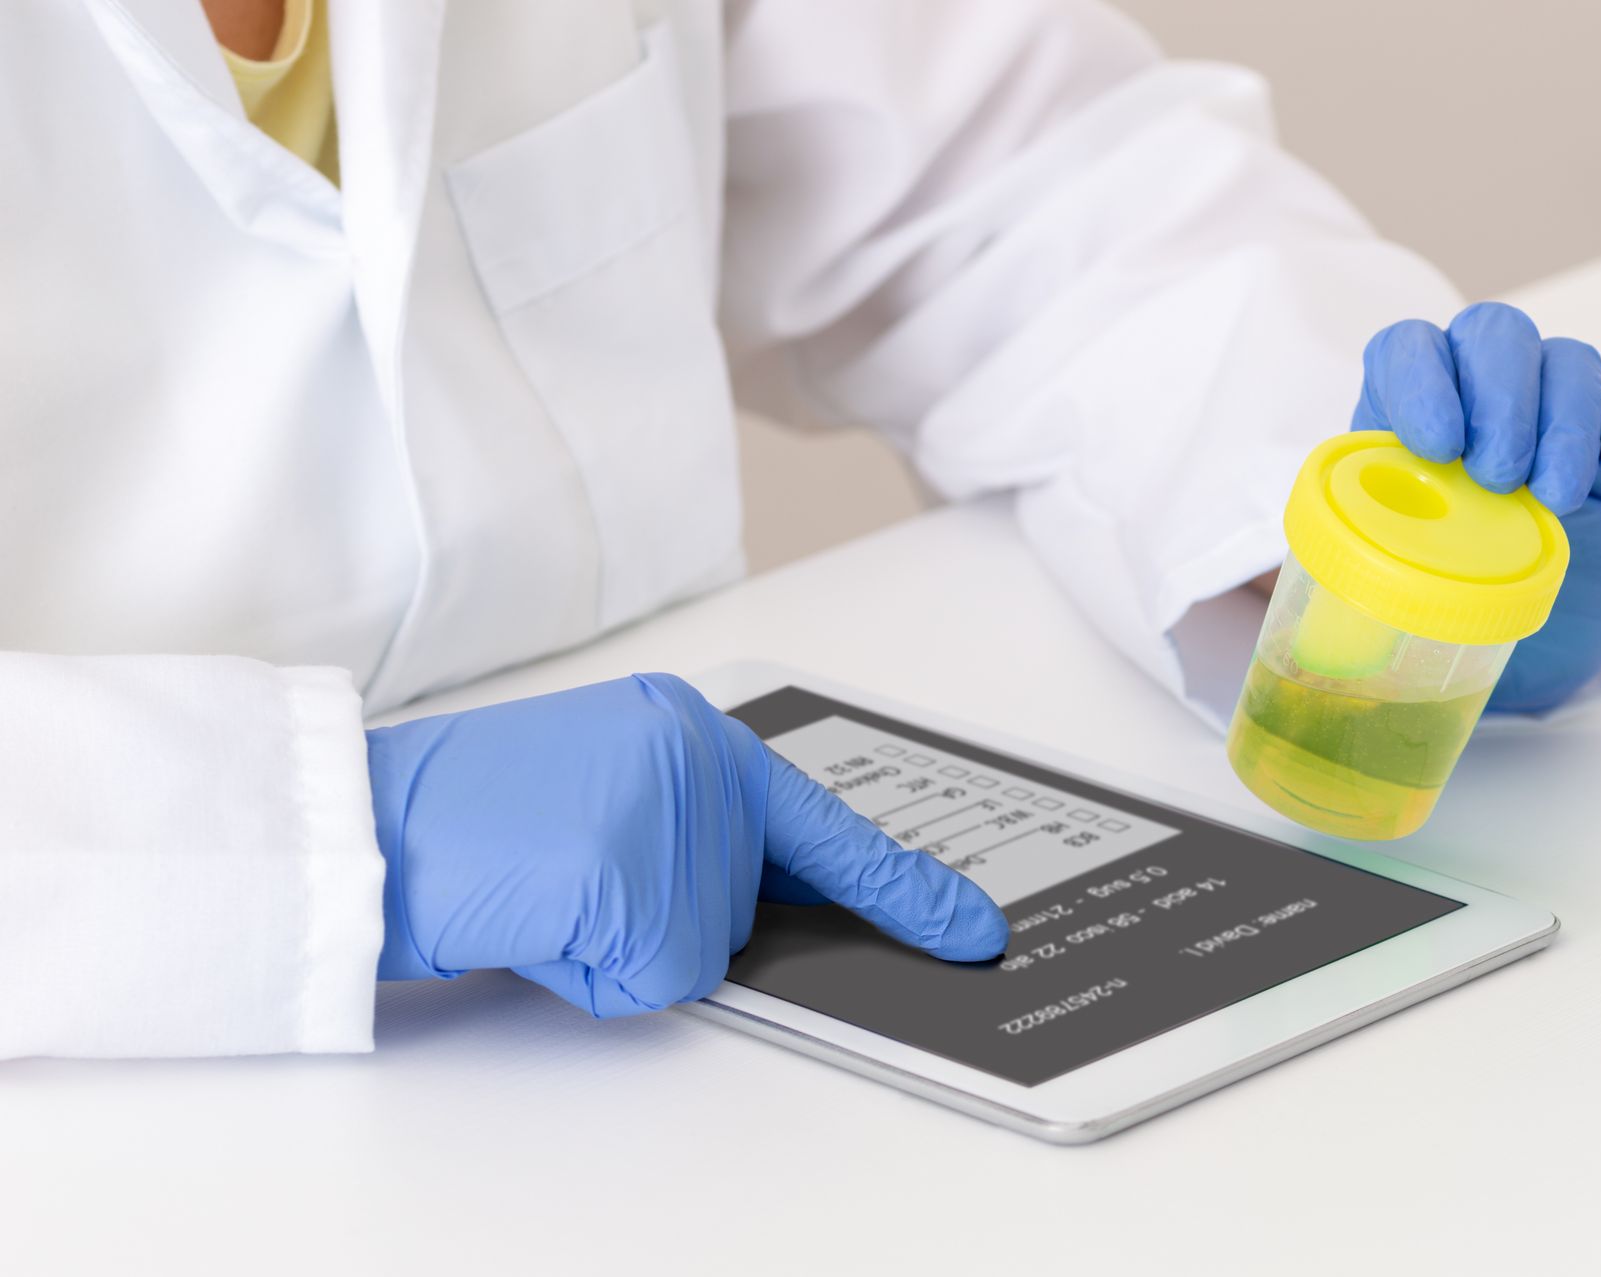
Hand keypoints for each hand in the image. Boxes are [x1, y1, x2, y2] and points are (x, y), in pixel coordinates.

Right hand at [367, 675, 1009, 1014]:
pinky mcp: (632, 873)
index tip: (971, 928)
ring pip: (698, 956)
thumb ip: (693, 838)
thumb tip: (744, 914)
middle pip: (740, 912)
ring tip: (541, 891)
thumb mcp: (604, 798)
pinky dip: (588, 975)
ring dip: (619, 953)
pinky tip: (535, 915)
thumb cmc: (473, 820)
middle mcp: (695, 757)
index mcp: (693, 732)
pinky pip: (650, 981)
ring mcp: (669, 812)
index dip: (903, 886)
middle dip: (659, 926)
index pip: (822, 825)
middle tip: (565, 877)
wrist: (366, 818)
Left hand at [1350, 302, 1600, 709]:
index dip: (1420, 380)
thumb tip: (1334, 629)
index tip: (1437, 446)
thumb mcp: (1386, 569)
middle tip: (1497, 478)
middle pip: (1497, 334)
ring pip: (1572, 362)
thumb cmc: (1434, 581)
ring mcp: (1557, 405)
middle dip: (1501, 401)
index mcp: (1408, 403)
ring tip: (1553, 501)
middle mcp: (1482, 386)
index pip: (1408, 347)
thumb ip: (1363, 566)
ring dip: (1565, 426)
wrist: (1511, 622)